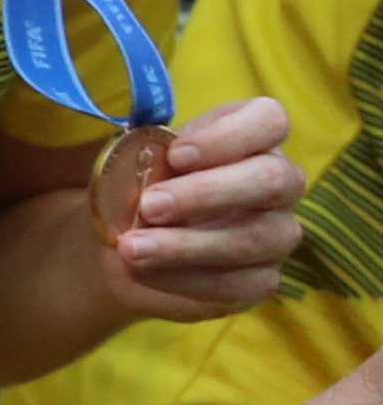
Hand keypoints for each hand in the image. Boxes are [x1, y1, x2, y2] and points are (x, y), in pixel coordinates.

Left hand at [99, 94, 300, 323]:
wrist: (125, 239)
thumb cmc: (141, 184)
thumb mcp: (137, 160)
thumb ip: (146, 157)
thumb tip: (142, 170)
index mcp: (254, 137)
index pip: (270, 121)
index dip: (227, 136)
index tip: (176, 154)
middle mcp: (279, 182)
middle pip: (273, 180)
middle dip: (206, 193)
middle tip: (149, 205)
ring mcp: (278, 232)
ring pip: (256, 238)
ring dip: (187, 245)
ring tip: (131, 248)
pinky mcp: (262, 278)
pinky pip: (238, 284)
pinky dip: (184, 279)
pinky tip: (143, 271)